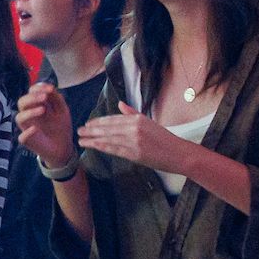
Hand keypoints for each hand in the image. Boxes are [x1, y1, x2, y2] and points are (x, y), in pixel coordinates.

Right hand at [15, 80, 78, 170]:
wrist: (63, 147)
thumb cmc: (61, 127)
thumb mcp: (62, 110)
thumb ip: (57, 98)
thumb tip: (50, 88)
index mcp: (36, 106)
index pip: (31, 93)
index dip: (38, 88)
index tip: (50, 88)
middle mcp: (29, 116)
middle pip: (22, 102)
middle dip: (32, 97)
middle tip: (45, 97)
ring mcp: (27, 128)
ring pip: (19, 117)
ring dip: (30, 112)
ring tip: (43, 110)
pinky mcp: (28, 141)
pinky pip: (22, 137)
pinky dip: (28, 132)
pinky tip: (35, 129)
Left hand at [77, 107, 200, 174]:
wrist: (179, 154)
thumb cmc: (165, 140)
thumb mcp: (149, 122)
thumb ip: (132, 114)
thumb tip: (120, 104)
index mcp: (138, 119)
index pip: (113, 119)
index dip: (99, 122)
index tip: (88, 124)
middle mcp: (135, 128)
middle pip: (108, 128)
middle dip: (92, 129)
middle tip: (79, 131)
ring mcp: (134, 141)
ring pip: (108, 138)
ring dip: (92, 139)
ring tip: (81, 139)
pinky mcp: (134, 154)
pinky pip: (114, 149)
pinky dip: (102, 147)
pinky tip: (93, 146)